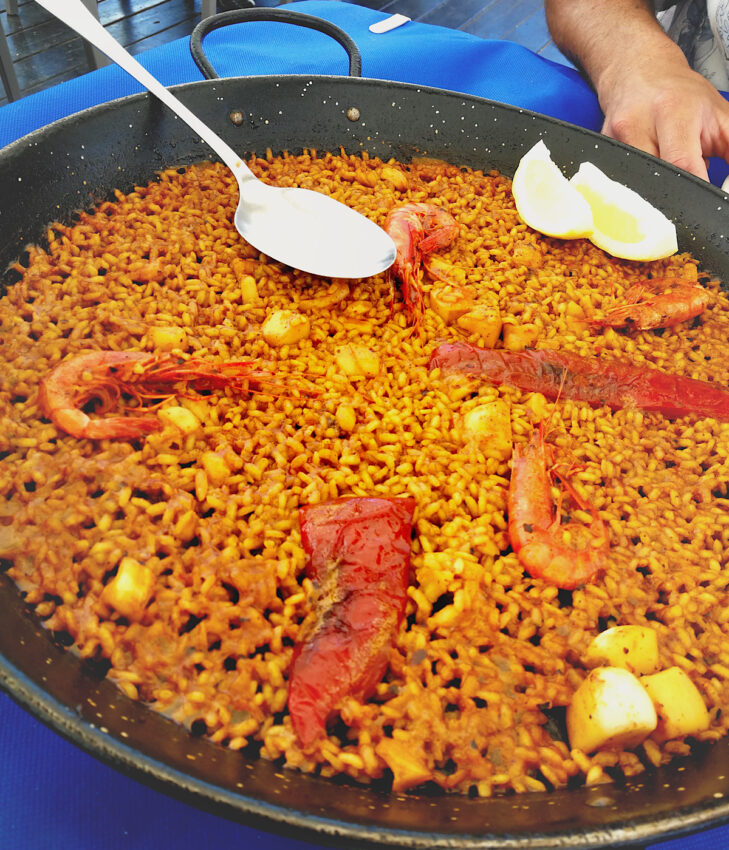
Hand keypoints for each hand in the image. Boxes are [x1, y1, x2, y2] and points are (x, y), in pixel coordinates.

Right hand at [598, 53, 728, 180]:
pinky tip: (645, 176)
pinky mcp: (601, 149)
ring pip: (635, 186)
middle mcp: (638, 123)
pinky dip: (635, 187)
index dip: (696, 189)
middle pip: (655, 180)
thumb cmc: (682, 96)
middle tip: (686, 193)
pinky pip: (619, 181)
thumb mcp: (720, 116)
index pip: (684, 165)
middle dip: (673, 193)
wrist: (638, 73)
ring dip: (653, 191)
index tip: (705, 199)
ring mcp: (614, 139)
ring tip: (667, 180)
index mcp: (673, 111)